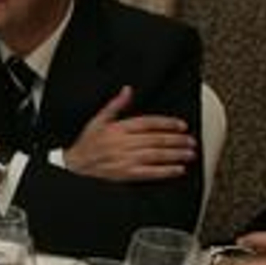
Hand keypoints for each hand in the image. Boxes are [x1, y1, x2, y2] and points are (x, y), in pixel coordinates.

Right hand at [62, 85, 196, 180]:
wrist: (74, 165)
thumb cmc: (87, 143)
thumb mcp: (98, 120)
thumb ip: (115, 105)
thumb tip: (128, 90)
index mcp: (118, 128)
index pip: (148, 123)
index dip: (167, 123)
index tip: (181, 125)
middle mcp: (123, 143)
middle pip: (156, 139)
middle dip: (177, 140)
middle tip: (191, 140)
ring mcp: (125, 159)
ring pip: (156, 155)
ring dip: (175, 154)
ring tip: (189, 154)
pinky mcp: (125, 174)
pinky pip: (150, 173)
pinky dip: (165, 171)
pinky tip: (178, 170)